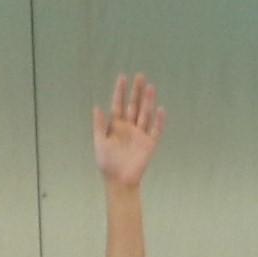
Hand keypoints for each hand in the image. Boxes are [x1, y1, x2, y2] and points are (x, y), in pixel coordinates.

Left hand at [89, 72, 163, 188]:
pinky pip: (155, 130)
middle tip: (140, 76)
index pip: (118, 104)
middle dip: (136, 91)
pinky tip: (160, 109)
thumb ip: (99, 125)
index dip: (120, 91)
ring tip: (150, 86)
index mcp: (116, 126)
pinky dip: (158, 120)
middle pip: (134, 105)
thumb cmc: (106, 162)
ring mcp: (140, 134)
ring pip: (145, 113)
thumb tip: (97, 107)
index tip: (123, 77)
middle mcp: (129, 127)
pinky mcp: (150, 143)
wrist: (118, 180)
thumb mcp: (99, 142)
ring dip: (148, 101)